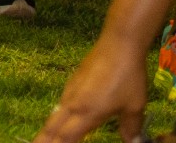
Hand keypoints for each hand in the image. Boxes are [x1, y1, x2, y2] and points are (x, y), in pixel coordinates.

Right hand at [32, 38, 148, 142]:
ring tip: (46, 137)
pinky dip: (58, 115)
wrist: (119, 43)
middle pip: (51, 127)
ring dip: (49, 128)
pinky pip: (62, 103)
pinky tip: (64, 116)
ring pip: (55, 114)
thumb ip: (130, 127)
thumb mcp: (134, 105)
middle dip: (41, 140)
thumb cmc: (128, 76)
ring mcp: (71, 89)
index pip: (65, 138)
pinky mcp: (74, 79)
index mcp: (86, 113)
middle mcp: (73, 103)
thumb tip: (132, 141)